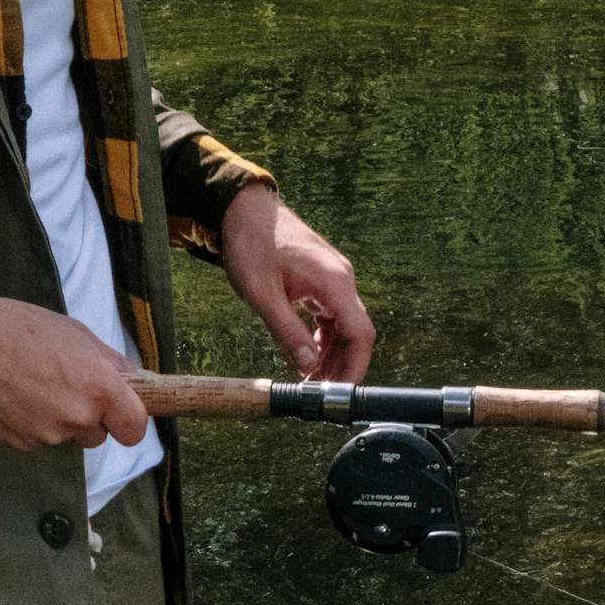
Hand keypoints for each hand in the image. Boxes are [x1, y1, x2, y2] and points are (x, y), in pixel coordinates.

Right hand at [0, 287, 149, 451]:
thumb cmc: (19, 328)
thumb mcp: (75, 334)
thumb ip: (109, 363)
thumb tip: (133, 381)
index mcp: (100, 387)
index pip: (134, 429)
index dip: (128, 422)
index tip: (120, 416)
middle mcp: (77, 417)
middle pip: (97, 435)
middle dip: (86, 417)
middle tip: (62, 386)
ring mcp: (48, 435)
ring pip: (66, 437)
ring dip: (57, 420)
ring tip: (31, 387)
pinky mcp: (22, 445)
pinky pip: (37, 440)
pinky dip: (30, 424)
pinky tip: (14, 397)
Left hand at [219, 187, 375, 381]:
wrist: (243, 210)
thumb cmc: (250, 244)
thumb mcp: (261, 294)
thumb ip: (287, 331)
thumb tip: (308, 366)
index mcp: (333, 282)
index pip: (361, 333)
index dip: (356, 367)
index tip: (340, 393)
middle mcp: (341, 280)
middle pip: (356, 333)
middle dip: (343, 366)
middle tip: (320, 394)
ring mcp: (334, 279)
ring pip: (345, 327)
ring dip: (332, 355)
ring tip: (311, 380)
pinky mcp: (323, 281)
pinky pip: (332, 317)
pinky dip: (324, 339)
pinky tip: (308, 355)